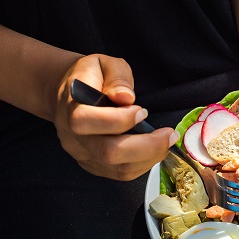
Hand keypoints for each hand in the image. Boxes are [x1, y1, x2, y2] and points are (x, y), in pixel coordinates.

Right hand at [51, 55, 178, 180]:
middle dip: (147, 146)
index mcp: (71, 106)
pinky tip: (154, 149)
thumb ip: (116, 78)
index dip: (119, 119)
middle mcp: (73, 136)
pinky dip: (144, 164)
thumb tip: (127, 97)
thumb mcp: (104, 64)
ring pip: (118, 169)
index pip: (86, 121)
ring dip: (150, 157)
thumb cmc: (91, 76)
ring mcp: (82, 154)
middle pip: (108, 152)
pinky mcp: (93, 165)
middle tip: (169, 134)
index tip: (142, 111)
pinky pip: (121, 174)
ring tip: (166, 141)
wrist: (68, 93)